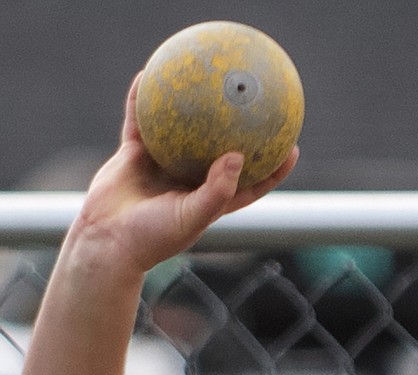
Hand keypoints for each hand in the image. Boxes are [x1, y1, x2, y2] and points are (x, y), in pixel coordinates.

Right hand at [71, 75, 297, 275]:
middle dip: (238, 128)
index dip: (273, 168)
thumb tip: (239, 156)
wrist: (107, 241)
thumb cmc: (152, 238)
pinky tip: (148, 72)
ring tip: (204, 76)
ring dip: (192, 105)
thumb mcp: (191, 217)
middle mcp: (190, 181)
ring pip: (182, 129)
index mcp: (211, 201)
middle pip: (221, 149)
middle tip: (256, 100)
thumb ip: (216, 190)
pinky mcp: (135, 154)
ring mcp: (163, 165)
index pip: (251, 184)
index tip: (291, 146)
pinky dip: (143, 98)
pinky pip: (140, 119)